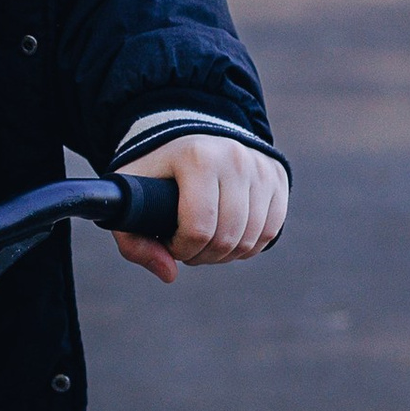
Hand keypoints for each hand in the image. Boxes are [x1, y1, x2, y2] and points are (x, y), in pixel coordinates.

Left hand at [114, 135, 288, 282]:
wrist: (188, 136)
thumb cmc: (157, 173)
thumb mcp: (132, 199)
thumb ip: (134, 242)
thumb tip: (169, 274)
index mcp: (196, 157)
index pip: (198, 229)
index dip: (181, 249)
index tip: (169, 242)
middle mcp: (234, 158)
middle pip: (226, 238)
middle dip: (203, 255)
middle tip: (187, 245)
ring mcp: (260, 166)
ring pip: (250, 240)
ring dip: (225, 254)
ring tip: (205, 241)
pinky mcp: (276, 176)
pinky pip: (270, 231)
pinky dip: (248, 245)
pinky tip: (228, 236)